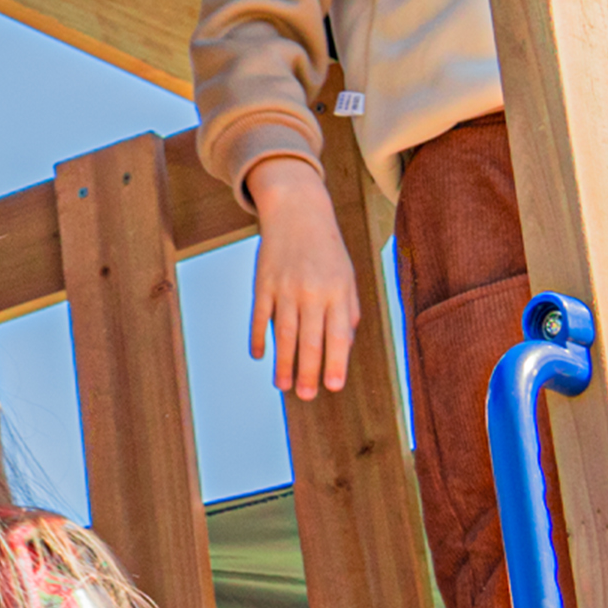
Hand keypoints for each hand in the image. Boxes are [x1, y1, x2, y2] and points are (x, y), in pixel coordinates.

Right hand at [245, 155, 359, 398]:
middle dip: (308, 371)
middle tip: (305, 396)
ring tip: (284, 386)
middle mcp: (312, 291)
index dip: (335, 362)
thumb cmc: (327, 250)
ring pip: (285, 333)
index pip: (338, 335)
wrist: (297, 211)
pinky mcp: (263, 282)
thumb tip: (345, 345)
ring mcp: (285, 287)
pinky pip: (260, 316)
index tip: (333, 387)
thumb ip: (348, 310)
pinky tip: (259, 356)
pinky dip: (259, 337)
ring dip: (283, 362)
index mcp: (337, 291)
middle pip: (310, 340)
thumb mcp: (346, 276)